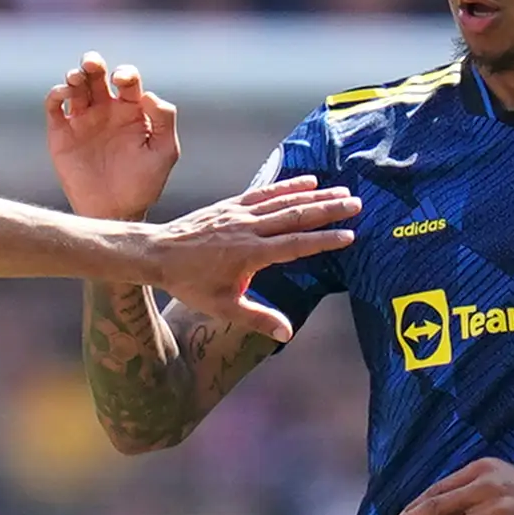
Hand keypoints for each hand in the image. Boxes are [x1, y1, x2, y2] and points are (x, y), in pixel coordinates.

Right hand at [45, 53, 178, 220]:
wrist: (115, 211)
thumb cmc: (144, 183)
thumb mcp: (164, 151)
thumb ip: (163, 119)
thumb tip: (147, 94)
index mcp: (131, 109)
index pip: (127, 80)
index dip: (124, 73)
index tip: (122, 81)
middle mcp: (105, 110)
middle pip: (97, 75)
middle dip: (93, 63)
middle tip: (92, 64)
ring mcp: (82, 120)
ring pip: (75, 86)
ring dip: (74, 76)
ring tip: (76, 80)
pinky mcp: (61, 134)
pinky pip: (54, 106)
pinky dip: (56, 94)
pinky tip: (63, 95)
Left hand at [139, 178, 355, 344]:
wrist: (157, 253)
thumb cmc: (189, 282)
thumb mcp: (223, 306)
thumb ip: (257, 318)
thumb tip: (287, 333)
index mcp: (250, 254)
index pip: (295, 245)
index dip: (323, 240)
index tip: (349, 235)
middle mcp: (248, 228)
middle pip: (296, 215)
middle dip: (328, 209)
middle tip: (356, 203)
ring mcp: (240, 212)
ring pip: (284, 200)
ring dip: (314, 194)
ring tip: (340, 190)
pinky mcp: (231, 204)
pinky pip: (264, 191)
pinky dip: (287, 185)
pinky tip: (307, 181)